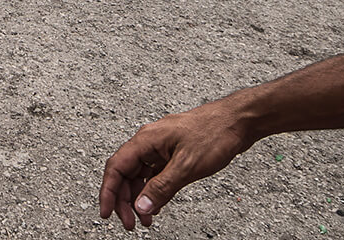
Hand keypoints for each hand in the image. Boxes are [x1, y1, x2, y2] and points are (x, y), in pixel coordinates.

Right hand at [100, 101, 251, 228]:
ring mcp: (161, 147)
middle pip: (125, 173)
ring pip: (139, 175)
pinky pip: (154, 173)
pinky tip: (157, 204)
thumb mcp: (187, 166)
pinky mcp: (172, 152)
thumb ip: (162, 188)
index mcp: (146, 140)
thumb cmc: (215, 133)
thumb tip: (141, 206)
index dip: (108, 192)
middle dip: (124, 200)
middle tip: (130, 222)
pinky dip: (152, 190)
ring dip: (139, 197)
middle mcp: (149, 142)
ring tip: (145, 219)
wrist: (238, 120)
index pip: (116, 167)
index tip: (106, 213)